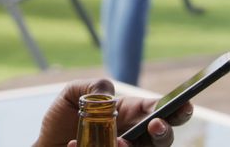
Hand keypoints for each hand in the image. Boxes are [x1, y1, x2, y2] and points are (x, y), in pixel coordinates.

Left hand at [33, 79, 192, 146]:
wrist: (46, 145)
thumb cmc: (62, 120)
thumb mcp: (73, 95)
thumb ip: (92, 87)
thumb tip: (109, 94)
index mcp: (128, 113)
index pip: (157, 110)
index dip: (174, 108)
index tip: (183, 105)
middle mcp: (132, 136)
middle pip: (162, 138)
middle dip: (164, 132)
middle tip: (155, 125)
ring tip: (116, 142)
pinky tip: (77, 145)